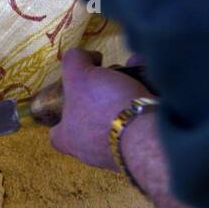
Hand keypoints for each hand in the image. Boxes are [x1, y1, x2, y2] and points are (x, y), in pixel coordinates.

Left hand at [49, 49, 147, 170]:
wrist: (148, 133)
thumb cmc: (104, 108)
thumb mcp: (79, 76)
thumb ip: (74, 61)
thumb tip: (84, 58)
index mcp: (72, 139)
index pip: (58, 133)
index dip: (61, 114)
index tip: (72, 95)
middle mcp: (94, 149)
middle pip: (93, 117)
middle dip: (102, 91)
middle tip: (109, 75)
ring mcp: (122, 149)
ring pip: (121, 113)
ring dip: (127, 86)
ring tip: (133, 66)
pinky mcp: (146, 142)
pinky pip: (143, 115)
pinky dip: (147, 93)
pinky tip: (151, 73)